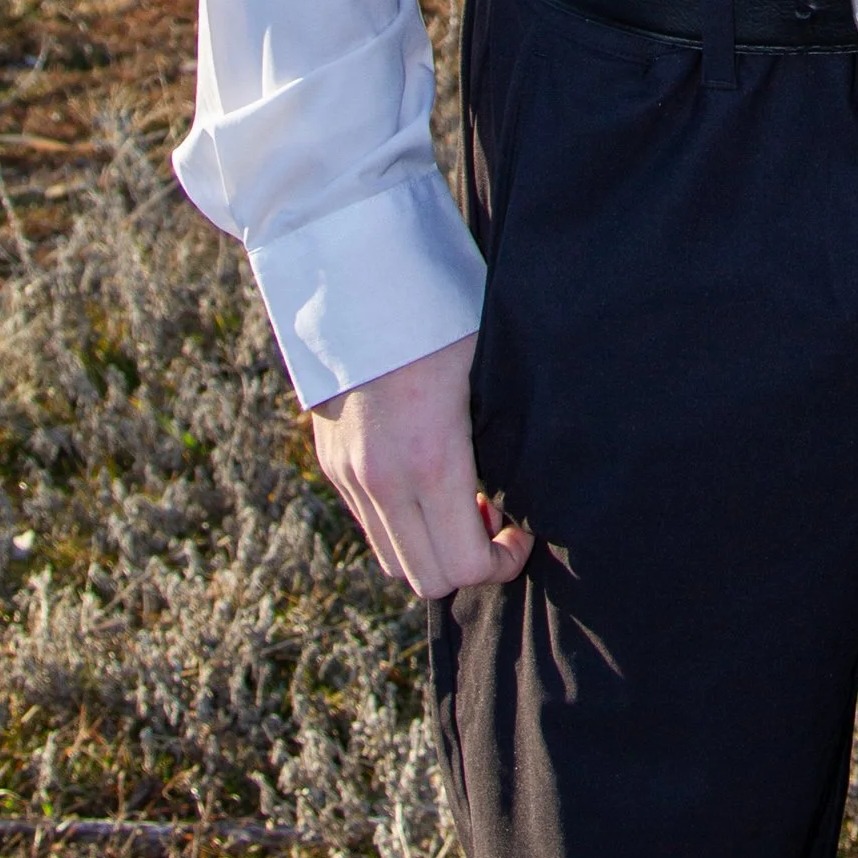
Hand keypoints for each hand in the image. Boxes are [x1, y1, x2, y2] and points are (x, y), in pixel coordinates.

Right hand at [308, 332, 532, 599]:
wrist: (356, 279)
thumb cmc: (440, 316)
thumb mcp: (488, 370)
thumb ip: (502, 437)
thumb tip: (527, 481)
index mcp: (432, 459)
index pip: (465, 564)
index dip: (502, 563)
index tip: (522, 531)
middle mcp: (383, 480)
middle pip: (428, 579)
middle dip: (469, 563)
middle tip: (495, 516)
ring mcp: (349, 476)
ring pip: (393, 561)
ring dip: (432, 547)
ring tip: (461, 498)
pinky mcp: (331, 464)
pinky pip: (370, 526)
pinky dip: (403, 525)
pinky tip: (426, 482)